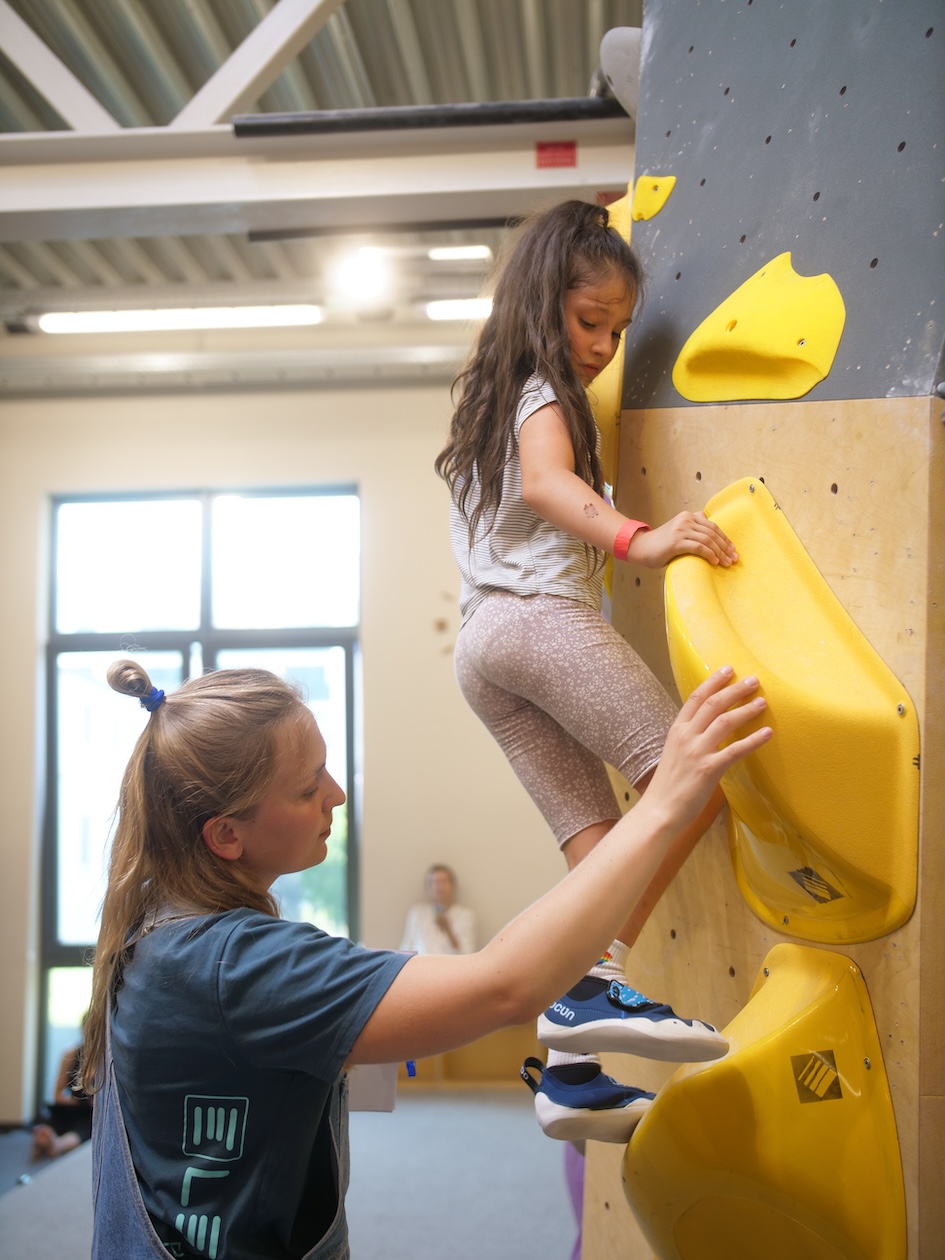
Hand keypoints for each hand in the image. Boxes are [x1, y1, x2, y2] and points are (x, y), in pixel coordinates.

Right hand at [627, 511, 737, 567]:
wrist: (642, 548)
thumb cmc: (662, 544)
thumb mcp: (679, 531)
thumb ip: (693, 529)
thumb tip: (711, 535)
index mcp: (688, 516)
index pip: (713, 526)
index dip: (725, 538)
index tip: (733, 549)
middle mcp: (685, 519)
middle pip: (712, 533)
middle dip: (725, 547)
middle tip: (733, 558)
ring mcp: (681, 530)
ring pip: (708, 540)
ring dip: (720, 553)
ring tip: (726, 563)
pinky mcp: (676, 542)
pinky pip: (699, 547)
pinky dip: (709, 554)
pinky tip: (714, 561)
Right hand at [644, 667, 771, 833]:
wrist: (659, 810)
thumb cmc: (668, 785)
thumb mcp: (675, 753)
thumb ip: (690, 739)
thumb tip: (709, 729)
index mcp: (676, 730)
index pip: (695, 698)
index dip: (713, 682)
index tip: (728, 669)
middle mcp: (686, 736)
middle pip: (713, 704)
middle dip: (734, 690)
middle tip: (754, 681)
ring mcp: (697, 752)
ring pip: (724, 722)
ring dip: (745, 710)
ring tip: (762, 702)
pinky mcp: (708, 769)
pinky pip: (735, 750)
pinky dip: (753, 740)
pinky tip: (767, 734)